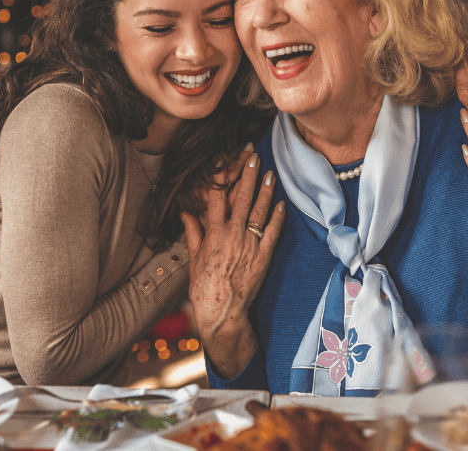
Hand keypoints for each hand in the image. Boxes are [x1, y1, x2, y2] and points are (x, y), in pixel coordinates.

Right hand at [183, 152, 285, 378]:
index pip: (216, 196)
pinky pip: (273, 232)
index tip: (225, 159)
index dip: (221, 174)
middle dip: (247, 174)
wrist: (222, 312)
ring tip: (269, 173)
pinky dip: (277, 216)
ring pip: (259, 210)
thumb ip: (193, 232)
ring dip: (265, 190)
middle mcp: (232, 234)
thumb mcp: (194, 258)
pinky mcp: (264, 256)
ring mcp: (250, 244)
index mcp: (213, 233)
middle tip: (252, 155)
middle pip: (241, 197)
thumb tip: (186, 213)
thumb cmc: (204, 287)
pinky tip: (281, 203)